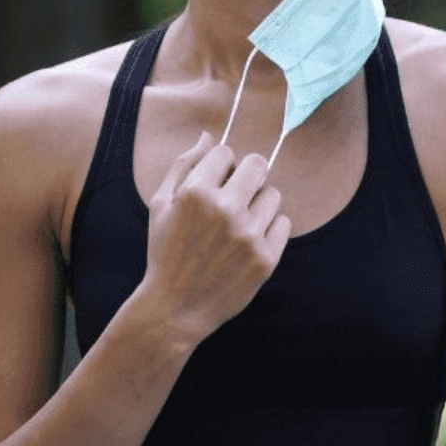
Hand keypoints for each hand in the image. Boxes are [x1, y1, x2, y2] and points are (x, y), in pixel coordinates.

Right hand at [141, 131, 291, 343]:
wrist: (175, 309)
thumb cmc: (165, 251)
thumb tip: (208, 136)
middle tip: (236, 195)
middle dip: (247, 175)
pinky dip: (270, 229)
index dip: (220, 167)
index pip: (226, 152)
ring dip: (259, 203)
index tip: (214, 184)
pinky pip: (283, 223)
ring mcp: (248, 236)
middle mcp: (225, 210)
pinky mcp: (265, 259)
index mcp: (196, 193)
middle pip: (258, 164)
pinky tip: (249, 242)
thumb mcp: (161, 205)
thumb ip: (184, 165)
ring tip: (240, 223)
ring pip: (273, 194)